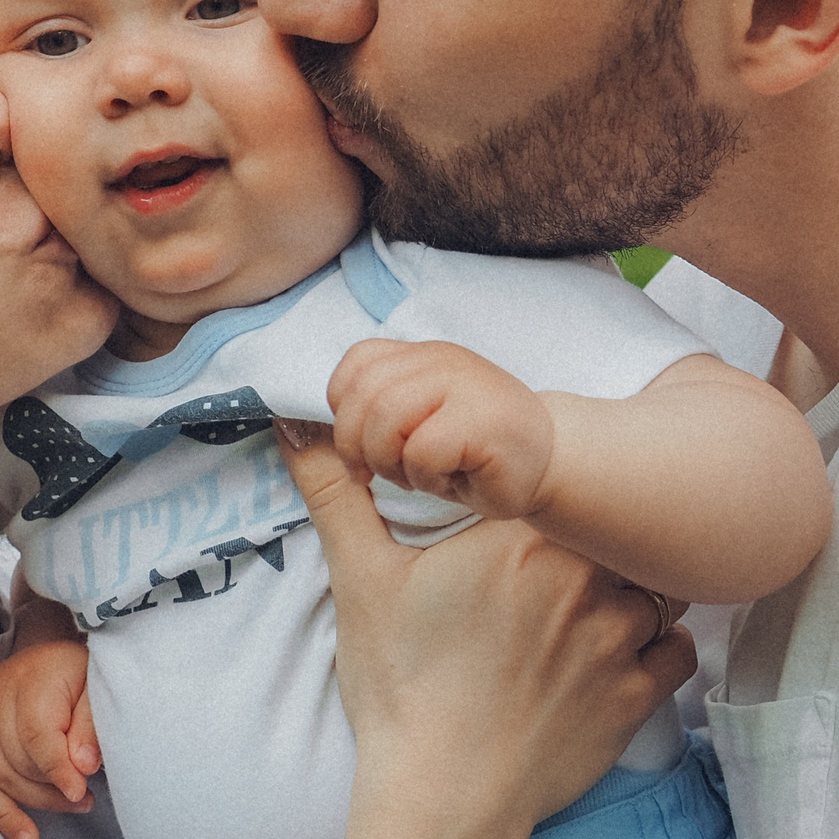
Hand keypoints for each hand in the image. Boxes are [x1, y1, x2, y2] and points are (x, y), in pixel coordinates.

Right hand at [0, 638, 97, 838]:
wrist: (46, 660)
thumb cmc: (75, 674)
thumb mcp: (95, 687)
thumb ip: (91, 724)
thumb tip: (83, 766)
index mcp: (29, 679)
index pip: (36, 735)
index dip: (58, 770)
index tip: (81, 793)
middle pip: (17, 760)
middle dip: (53, 789)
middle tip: (87, 799)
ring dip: (36, 802)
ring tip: (71, 806)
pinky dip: (1, 813)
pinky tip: (26, 835)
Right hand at [276, 419, 694, 834]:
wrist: (441, 800)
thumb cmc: (401, 689)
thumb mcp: (360, 580)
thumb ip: (337, 492)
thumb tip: (297, 425)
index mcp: (524, 535)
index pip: (564, 478)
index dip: (552, 490)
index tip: (529, 510)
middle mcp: (587, 577)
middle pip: (615, 524)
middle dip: (593, 534)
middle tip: (557, 558)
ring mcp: (622, 638)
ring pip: (655, 583)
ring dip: (629, 586)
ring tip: (583, 606)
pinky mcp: (640, 695)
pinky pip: (678, 648)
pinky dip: (657, 644)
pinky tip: (613, 652)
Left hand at [326, 339, 556, 519]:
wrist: (551, 467)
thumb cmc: (473, 457)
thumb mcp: (406, 435)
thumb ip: (357, 425)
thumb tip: (287, 425)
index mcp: (418, 356)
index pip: (355, 365)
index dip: (345, 413)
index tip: (362, 452)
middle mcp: (440, 358)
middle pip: (361, 395)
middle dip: (360, 448)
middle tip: (385, 475)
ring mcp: (465, 383)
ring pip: (386, 417)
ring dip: (394, 464)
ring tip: (424, 476)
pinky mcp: (485, 420)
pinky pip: (422, 449)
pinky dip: (428, 479)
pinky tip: (455, 481)